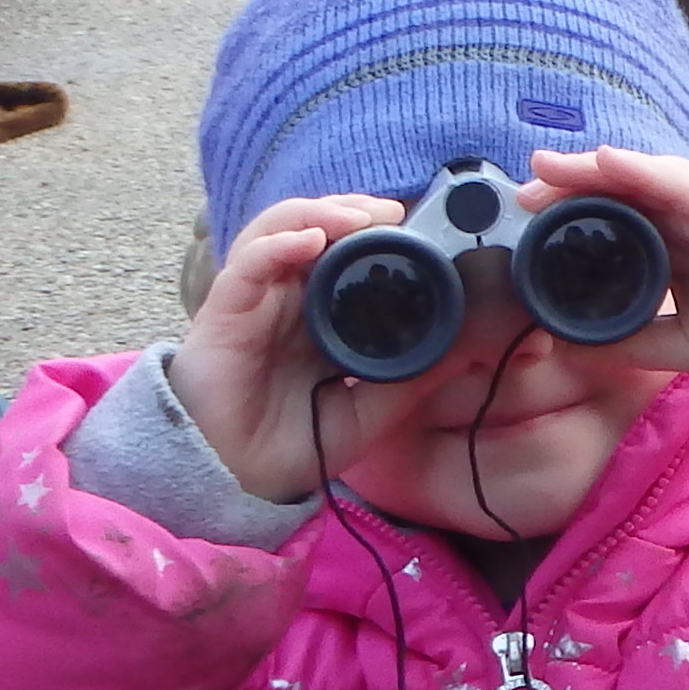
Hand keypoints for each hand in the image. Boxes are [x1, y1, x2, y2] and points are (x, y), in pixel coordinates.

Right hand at [168, 190, 427, 503]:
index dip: (373, 232)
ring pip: (279, 232)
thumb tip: (463, 345)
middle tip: (392, 211)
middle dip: (350, 210)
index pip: (342, 253)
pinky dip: (277, 245)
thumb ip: (409, 379)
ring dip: (318, 213)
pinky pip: (248, 265)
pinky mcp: (225, 312)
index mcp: (317, 313)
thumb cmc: (296, 443)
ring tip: (357, 216)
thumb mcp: (368, 411)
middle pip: (312, 229)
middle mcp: (285, 297)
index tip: (415, 226)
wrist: (242, 479)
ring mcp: (255, 300)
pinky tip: (308, 240)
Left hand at [521, 145, 688, 371]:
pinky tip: (603, 161)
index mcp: (659, 247)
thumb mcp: (677, 344)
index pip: (601, 224)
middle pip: (606, 193)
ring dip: (585, 170)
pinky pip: (668, 177)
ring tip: (546, 167)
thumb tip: (568, 348)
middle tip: (521, 195)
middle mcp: (669, 218)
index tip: (524, 229)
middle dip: (561, 189)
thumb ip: (629, 342)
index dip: (563, 221)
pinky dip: (635, 167)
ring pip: (628, 177)